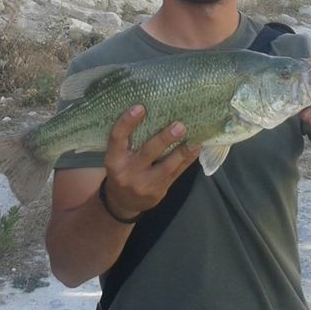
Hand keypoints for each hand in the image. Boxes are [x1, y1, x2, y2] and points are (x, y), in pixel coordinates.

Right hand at [100, 105, 200, 220]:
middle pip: (147, 152)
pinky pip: (176, 174)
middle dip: (164, 139)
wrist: (122, 202)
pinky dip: (187, 160)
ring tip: (194, 139)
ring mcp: (144, 183)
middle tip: (179, 125)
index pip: (117, 138)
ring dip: (182, 152)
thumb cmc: (122, 169)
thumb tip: (153, 111)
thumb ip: (129, 140)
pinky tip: (196, 148)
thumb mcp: (117, 156)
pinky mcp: (158, 191)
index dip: (127, 122)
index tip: (140, 107)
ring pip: (166, 166)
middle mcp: (127, 171)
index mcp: (114, 159)